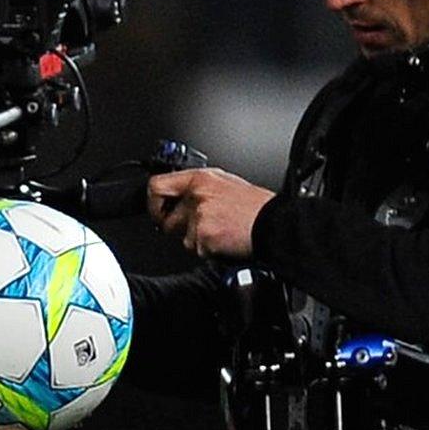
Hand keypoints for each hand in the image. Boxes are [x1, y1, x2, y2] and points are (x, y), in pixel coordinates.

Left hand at [148, 167, 274, 259]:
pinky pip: (197, 250)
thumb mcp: (226, 184)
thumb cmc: (256, 207)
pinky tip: (225, 241)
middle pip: (165, 217)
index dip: (153, 203)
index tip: (158, 210)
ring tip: (221, 232)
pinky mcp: (204, 237)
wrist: (274, 224)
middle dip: (176, 228)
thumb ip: (199, 189)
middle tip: (193, 229)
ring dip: (197, 240)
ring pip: (182, 238)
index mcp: (200, 178)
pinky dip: (209, 250)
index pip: (157, 185)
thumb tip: (181, 198)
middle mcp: (196, 195)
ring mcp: (199, 217)